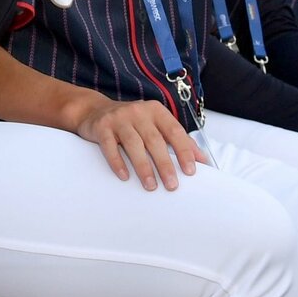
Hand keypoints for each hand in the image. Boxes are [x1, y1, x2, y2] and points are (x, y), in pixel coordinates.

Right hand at [72, 95, 207, 190]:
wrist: (95, 111)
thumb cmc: (132, 122)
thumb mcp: (155, 125)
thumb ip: (177, 139)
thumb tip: (202, 160)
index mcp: (156, 111)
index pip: (174, 131)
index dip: (184, 151)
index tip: (191, 171)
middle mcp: (138, 111)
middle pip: (154, 140)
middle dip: (165, 165)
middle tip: (172, 185)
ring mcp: (118, 118)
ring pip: (133, 144)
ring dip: (143, 167)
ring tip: (151, 186)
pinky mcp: (102, 127)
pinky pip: (110, 146)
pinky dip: (118, 162)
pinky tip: (125, 176)